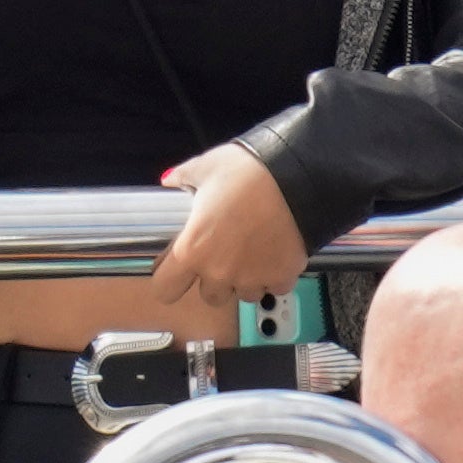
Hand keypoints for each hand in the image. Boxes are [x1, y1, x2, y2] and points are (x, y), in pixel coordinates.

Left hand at [148, 147, 311, 332]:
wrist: (297, 176)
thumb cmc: (248, 171)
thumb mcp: (207, 166)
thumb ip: (183, 177)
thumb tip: (171, 179)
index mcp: (192, 249)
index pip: (164, 289)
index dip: (169, 279)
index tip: (176, 270)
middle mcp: (219, 272)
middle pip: (209, 296)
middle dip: (214, 279)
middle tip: (224, 253)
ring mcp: (252, 279)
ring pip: (243, 294)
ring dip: (246, 279)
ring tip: (253, 251)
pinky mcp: (281, 277)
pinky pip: (274, 287)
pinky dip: (274, 275)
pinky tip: (275, 252)